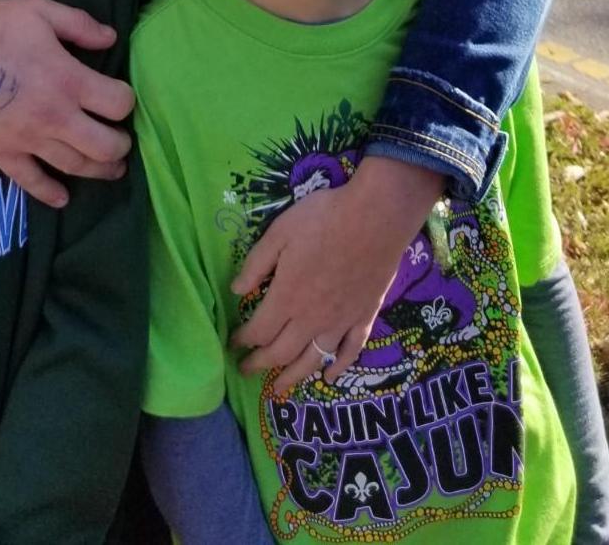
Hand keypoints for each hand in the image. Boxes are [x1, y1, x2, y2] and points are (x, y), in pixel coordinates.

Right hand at [0, 0, 134, 209]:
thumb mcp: (38, 11)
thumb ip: (79, 24)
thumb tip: (112, 38)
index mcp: (68, 80)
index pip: (117, 103)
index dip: (125, 100)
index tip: (121, 98)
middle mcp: (54, 116)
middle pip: (104, 146)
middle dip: (121, 146)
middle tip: (122, 141)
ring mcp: (28, 140)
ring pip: (75, 166)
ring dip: (99, 170)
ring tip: (111, 169)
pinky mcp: (2, 154)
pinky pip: (31, 182)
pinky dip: (51, 193)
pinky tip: (63, 197)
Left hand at [230, 154, 444, 396]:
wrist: (376, 218)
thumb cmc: (323, 219)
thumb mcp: (280, 232)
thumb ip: (257, 264)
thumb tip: (236, 290)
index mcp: (287, 297)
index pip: (259, 331)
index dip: (243, 340)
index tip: (232, 344)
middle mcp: (311, 318)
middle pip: (281, 353)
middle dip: (260, 364)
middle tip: (246, 370)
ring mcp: (340, 321)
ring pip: (313, 360)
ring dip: (293, 377)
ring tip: (278, 389)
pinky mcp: (364, 317)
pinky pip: (350, 352)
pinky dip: (339, 369)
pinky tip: (329, 378)